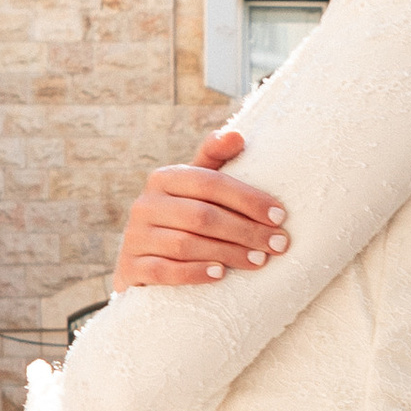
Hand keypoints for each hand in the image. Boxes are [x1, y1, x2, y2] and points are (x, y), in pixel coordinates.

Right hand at [112, 127, 291, 289]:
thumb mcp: (194, 187)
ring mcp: (135, 237)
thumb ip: (214, 160)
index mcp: (164, 178)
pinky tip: (220, 275)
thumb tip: (238, 135)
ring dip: (227, 253)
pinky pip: (164, 271)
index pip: (210, 183)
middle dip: (245, 230)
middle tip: (277, 244)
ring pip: (185, 244)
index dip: (247, 198)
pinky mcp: (130, 268)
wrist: (141, 260)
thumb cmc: (180, 218)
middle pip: (201, 216)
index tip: (279, 215)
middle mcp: (145, 204)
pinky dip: (194, 273)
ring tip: (259, 261)